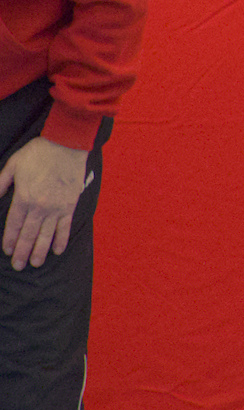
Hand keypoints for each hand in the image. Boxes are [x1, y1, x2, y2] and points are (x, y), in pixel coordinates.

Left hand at [0, 137, 89, 270]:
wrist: (67, 143)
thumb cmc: (38, 152)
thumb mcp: (12, 165)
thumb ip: (1, 184)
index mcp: (23, 197)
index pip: (13, 225)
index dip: (9, 240)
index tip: (7, 251)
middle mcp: (40, 206)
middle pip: (28, 235)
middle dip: (22, 252)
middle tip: (19, 266)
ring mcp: (56, 207)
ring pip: (46, 234)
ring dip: (40, 251)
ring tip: (35, 263)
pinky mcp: (70, 204)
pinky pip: (65, 226)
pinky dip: (61, 239)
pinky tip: (57, 250)